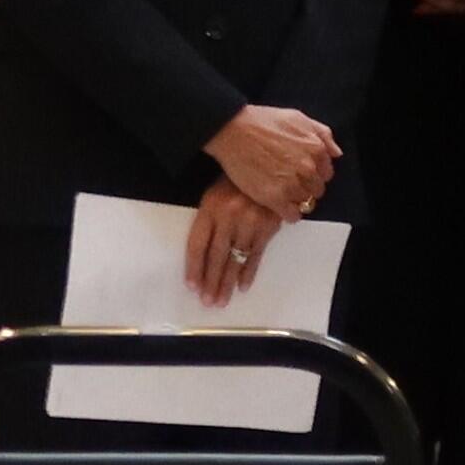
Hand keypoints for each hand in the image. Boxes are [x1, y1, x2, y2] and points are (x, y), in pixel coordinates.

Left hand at [185, 180, 285, 309]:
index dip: (194, 267)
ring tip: (221, 300)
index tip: (192, 286)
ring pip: (236, 258)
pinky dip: (249, 272)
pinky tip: (243, 286)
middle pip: (216, 256)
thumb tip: (204, 254)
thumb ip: (210, 219)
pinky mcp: (269, 225)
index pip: (197, 244)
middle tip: (207, 302)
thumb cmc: (238, 180)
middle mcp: (228, 216)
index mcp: (210, 207)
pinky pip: (256, 254)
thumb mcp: (216, 193)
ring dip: (228, 282)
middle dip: (211, 281)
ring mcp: (250, 222)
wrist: (272, 162)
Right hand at [205, 103, 337, 219]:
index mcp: (316, 149)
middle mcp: (308, 168)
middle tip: (292, 184)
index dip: (315, 175)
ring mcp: (291, 184)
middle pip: (317, 189)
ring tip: (283, 194)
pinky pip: (292, 215)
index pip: (326, 173)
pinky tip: (281, 207)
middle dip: (307, 187)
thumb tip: (336, 153)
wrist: (233, 131)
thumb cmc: (263, 122)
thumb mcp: (299, 118)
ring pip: (305, 202)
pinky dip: (289, 214)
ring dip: (297, 200)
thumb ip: (322, 134)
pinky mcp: (274, 197)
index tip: (305, 176)